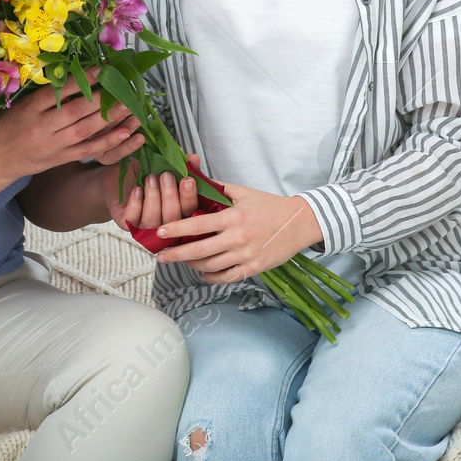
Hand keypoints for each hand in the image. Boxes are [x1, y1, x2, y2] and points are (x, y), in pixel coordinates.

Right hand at [0, 68, 140, 181]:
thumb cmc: (6, 125)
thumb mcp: (20, 104)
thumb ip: (44, 93)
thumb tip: (73, 75)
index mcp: (29, 109)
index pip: (58, 92)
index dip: (81, 80)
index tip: (101, 69)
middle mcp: (42, 127)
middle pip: (75, 111)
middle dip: (102, 98)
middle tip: (123, 86)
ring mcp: (53, 145)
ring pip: (84, 130)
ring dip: (110, 117)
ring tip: (129, 105)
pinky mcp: (60, 158)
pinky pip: (87, 149)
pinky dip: (107, 141)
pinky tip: (124, 132)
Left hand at [102, 153, 200, 231]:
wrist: (116, 176)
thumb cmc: (142, 173)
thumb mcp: (162, 165)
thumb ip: (180, 164)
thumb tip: (194, 159)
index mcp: (177, 209)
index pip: (189, 210)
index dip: (189, 196)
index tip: (187, 180)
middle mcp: (163, 222)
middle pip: (173, 218)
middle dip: (171, 196)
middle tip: (166, 176)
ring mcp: (144, 225)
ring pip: (153, 221)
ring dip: (154, 198)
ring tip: (150, 178)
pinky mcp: (126, 223)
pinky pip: (132, 219)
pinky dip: (136, 204)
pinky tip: (137, 190)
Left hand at [152, 183, 323, 283]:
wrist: (299, 222)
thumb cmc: (270, 206)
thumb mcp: (244, 192)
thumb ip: (219, 189)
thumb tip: (196, 183)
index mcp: (233, 217)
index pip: (198, 224)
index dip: (176, 229)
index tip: (160, 231)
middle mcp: (238, 238)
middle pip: (199, 250)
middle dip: (176, 254)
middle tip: (161, 256)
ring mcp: (246, 255)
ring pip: (211, 266)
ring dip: (192, 265)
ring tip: (182, 261)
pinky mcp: (254, 268)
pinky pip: (227, 277)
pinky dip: (211, 277)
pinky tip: (203, 274)